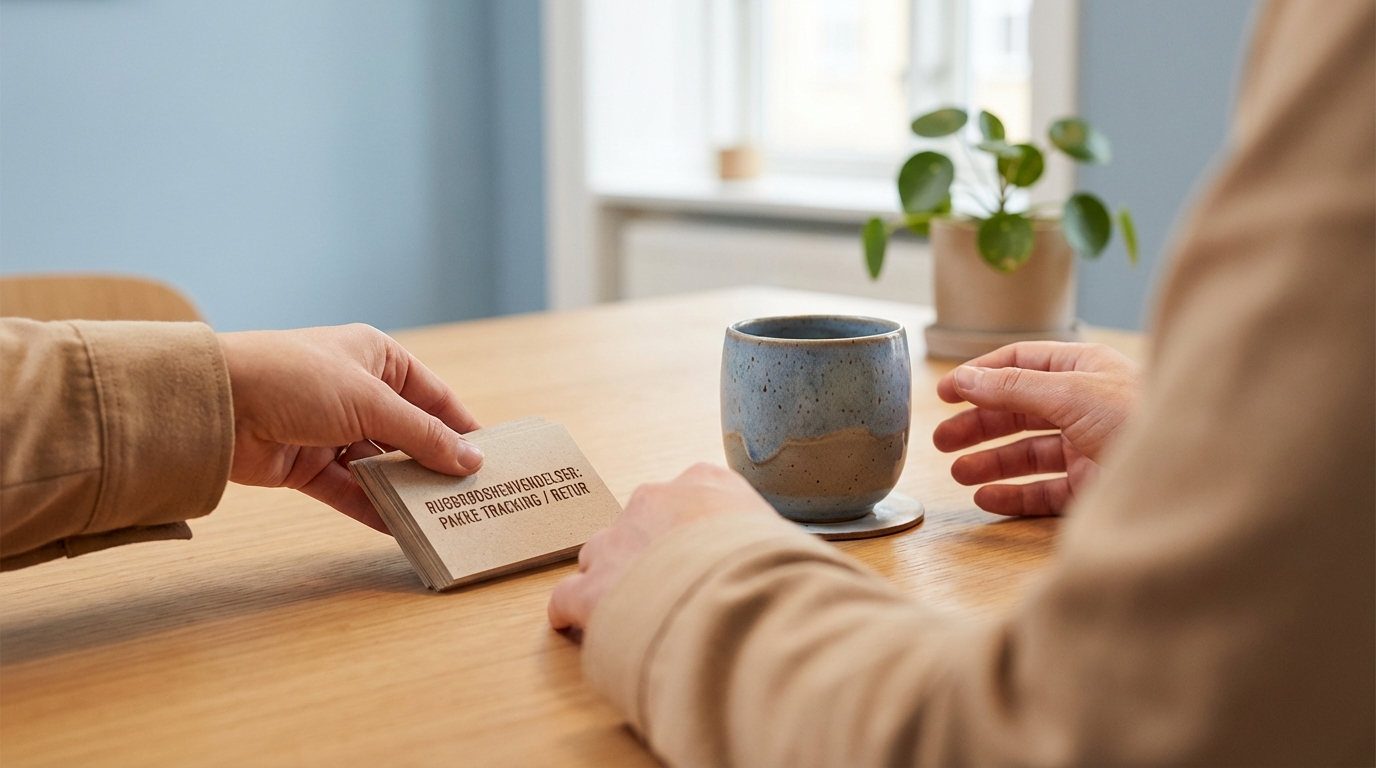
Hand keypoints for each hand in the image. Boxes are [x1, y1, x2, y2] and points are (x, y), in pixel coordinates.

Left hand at [218, 324, 482, 531]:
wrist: (215, 402)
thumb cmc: (294, 378)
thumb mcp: (371, 402)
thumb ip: (423, 436)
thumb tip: (472, 461)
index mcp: (375, 357)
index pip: (432, 395)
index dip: (461, 426)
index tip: (489, 459)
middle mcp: (355, 391)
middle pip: (408, 434)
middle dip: (434, 464)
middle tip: (471, 497)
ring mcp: (329, 430)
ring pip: (380, 466)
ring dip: (405, 490)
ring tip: (442, 518)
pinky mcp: (305, 465)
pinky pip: (350, 490)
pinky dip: (373, 508)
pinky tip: (402, 530)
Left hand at [548, 463, 775, 632]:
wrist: (741, 599)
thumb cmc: (776, 570)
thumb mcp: (783, 536)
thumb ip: (766, 539)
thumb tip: (786, 564)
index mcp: (704, 482)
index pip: (689, 497)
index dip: (693, 532)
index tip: (702, 556)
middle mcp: (653, 501)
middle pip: (640, 523)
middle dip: (649, 554)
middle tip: (671, 589)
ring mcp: (617, 541)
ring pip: (600, 555)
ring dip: (612, 580)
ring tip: (633, 612)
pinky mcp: (591, 588)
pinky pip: (567, 597)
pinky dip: (572, 613)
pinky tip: (578, 626)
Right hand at [932, 342, 1139, 515]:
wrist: (1193, 472)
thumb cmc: (1141, 417)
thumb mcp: (1070, 393)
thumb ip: (1012, 388)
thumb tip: (963, 379)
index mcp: (1082, 369)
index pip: (1019, 365)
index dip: (979, 377)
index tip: (944, 395)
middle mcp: (1084, 405)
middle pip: (1018, 411)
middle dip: (978, 424)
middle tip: (941, 441)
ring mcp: (1089, 446)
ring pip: (1028, 453)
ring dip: (990, 462)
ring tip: (958, 473)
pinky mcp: (1094, 487)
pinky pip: (1043, 490)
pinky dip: (1013, 495)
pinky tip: (987, 498)